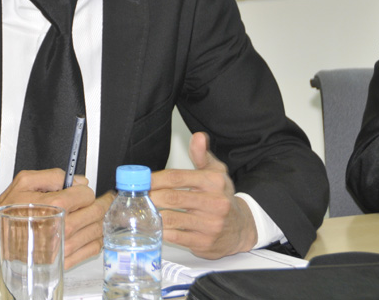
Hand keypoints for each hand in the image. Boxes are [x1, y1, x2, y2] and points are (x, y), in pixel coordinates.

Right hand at [0, 168, 112, 269]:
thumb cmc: (7, 212)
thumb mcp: (24, 181)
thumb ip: (53, 175)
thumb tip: (77, 179)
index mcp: (54, 205)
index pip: (86, 194)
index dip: (86, 189)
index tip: (83, 190)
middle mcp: (62, 226)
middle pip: (96, 212)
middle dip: (101, 203)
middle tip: (105, 199)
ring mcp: (64, 245)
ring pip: (97, 230)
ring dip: (100, 220)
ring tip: (98, 214)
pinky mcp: (63, 260)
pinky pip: (92, 249)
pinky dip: (96, 239)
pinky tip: (92, 232)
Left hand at [150, 132, 256, 258]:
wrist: (241, 229)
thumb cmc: (222, 197)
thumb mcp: (216, 173)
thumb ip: (202, 155)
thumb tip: (198, 136)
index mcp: (215, 182)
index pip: (177, 177)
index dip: (155, 179)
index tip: (142, 181)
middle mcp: (215, 203)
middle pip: (172, 197)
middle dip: (151, 196)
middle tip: (138, 196)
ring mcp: (210, 224)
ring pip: (171, 218)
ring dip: (153, 214)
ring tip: (144, 210)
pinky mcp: (204, 242)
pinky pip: (175, 236)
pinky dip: (161, 231)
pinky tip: (155, 225)